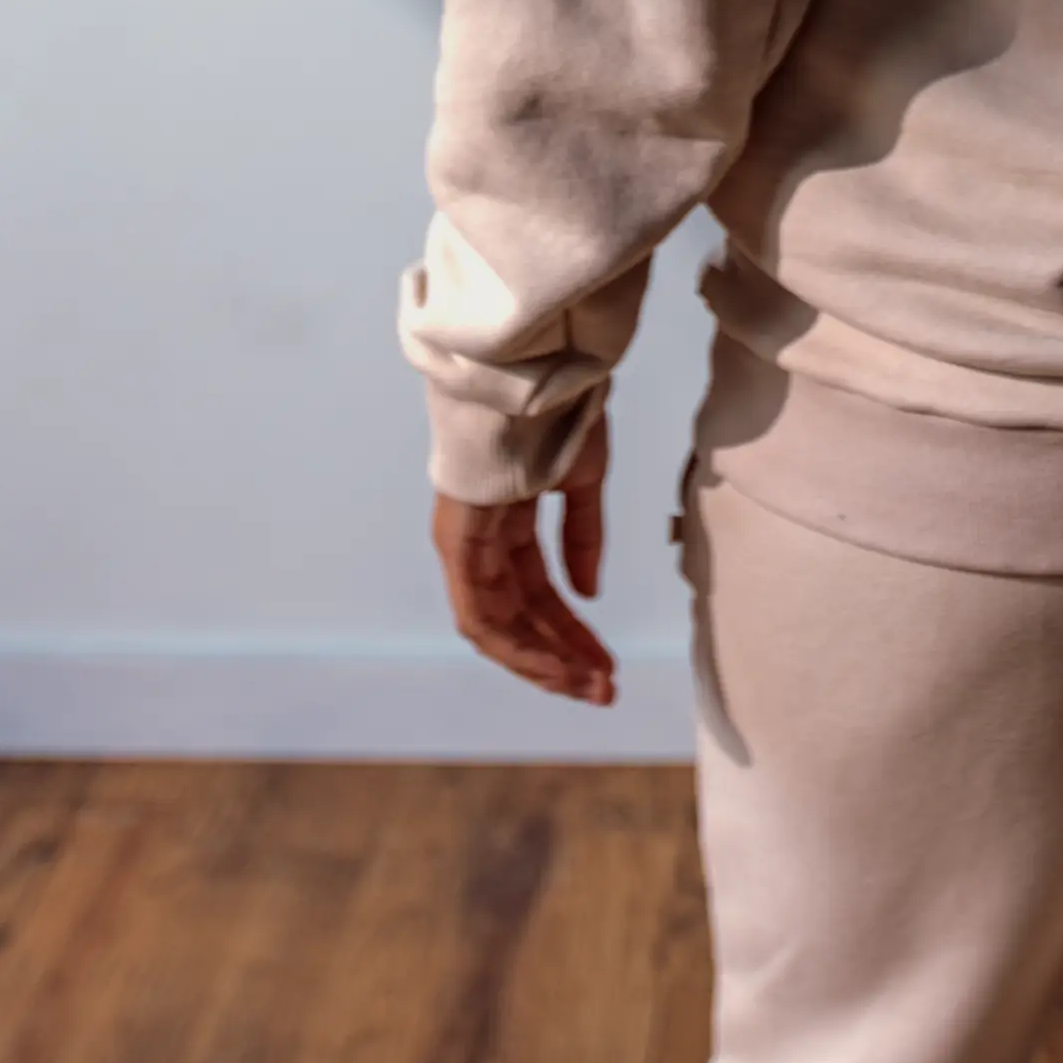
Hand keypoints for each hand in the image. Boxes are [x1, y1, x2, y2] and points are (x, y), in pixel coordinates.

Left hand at [431, 406, 616, 704]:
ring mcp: (465, 544)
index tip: (605, 663)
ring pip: (498, 625)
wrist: (534, 372)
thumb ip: (583, 536)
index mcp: (508, 519)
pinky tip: (554, 662)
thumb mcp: (583, 478)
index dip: (571, 631)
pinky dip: (515, 645)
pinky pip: (479, 613)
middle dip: (562, 657)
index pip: (536, 591)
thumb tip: (589, 592)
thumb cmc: (558, 412)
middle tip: (603, 689)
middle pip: (520, 616)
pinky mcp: (457, 543)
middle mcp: (481, 540)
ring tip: (588, 686)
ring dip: (542, 661)